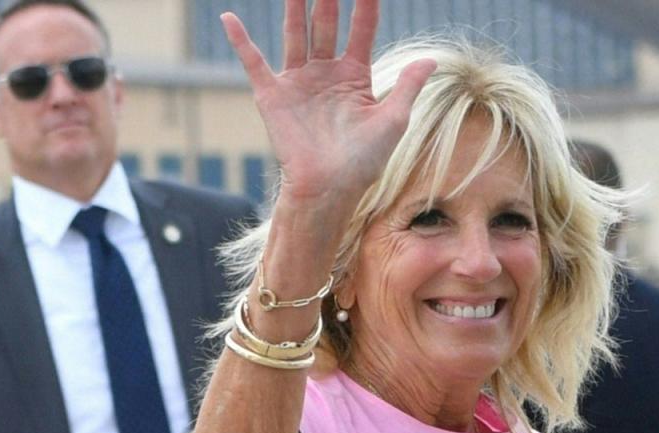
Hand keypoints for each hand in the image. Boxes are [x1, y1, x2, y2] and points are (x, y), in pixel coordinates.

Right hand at [222, 0, 435, 209]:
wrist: (329, 189)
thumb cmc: (364, 162)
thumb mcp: (394, 121)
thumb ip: (408, 87)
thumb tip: (430, 60)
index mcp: (355, 77)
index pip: (361, 30)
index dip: (366, 5)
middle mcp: (325, 73)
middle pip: (326, 24)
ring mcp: (298, 82)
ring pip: (295, 33)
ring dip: (294, 6)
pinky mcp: (273, 95)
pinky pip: (254, 63)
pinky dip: (241, 41)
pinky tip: (229, 18)